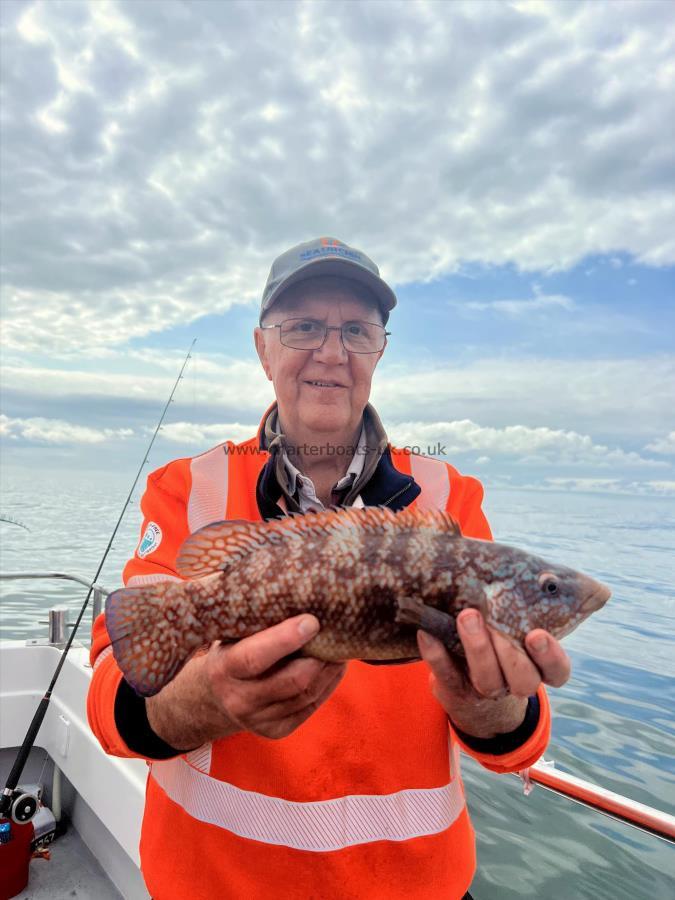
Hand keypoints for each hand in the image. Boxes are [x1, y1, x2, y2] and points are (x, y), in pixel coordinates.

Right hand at [204, 614, 345, 739]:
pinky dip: (328, 685)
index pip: (255, 657)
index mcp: (225, 669)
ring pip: (307, 694)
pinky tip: (334, 667)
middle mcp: (240, 699)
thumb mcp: (232, 634)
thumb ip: (256, 620)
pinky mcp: (276, 730)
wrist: (215, 695)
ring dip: (329, 670)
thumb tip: (296, 589)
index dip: (286, 639)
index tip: (312, 621)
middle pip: (292, 680)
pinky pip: (310, 707)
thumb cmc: (231, 649)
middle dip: (319, 657)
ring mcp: (259, 720)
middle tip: (336, 633)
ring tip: (341, 648)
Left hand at [417, 608, 570, 738]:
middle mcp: (515, 683)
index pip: (557, 671)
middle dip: (509, 651)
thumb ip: (520, 607)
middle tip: (493, 620)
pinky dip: (436, 653)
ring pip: (488, 679)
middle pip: (523, 679)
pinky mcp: (455, 689)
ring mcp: (485, 689)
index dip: (550, 656)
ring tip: (467, 616)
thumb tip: (524, 565)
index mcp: (537, 668)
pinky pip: (446, 674)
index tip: (536, 634)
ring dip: (477, 647)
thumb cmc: (499, 643)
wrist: (472, 694)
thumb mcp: (514, 629)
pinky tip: (427, 631)